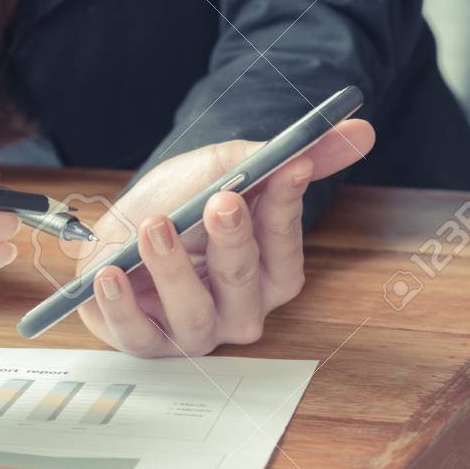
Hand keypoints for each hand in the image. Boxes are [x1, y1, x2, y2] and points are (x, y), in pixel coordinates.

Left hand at [76, 119, 374, 355]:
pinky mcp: (142, 339)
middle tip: (222, 200)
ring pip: (194, 313)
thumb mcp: (226, 167)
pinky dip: (121, 306)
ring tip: (154, 227)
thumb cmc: (177, 202)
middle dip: (234, 240)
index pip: (286, 248)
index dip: (287, 209)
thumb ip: (285, 155)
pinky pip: (136, 334)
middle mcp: (236, 309)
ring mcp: (191, 330)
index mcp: (268, 273)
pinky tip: (109, 274)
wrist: (117, 226)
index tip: (286, 168)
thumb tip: (360, 129)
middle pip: (245, 283)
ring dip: (174, 269)